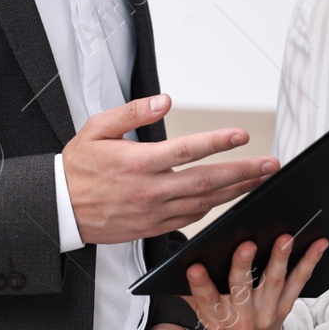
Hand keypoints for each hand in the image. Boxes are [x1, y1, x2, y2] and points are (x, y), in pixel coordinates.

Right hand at [63, 94, 278, 244]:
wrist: (60, 208)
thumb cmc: (78, 167)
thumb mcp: (97, 128)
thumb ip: (133, 112)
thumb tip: (164, 101)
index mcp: (138, 163)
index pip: (186, 150)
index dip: (218, 142)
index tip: (242, 135)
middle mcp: (149, 190)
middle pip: (206, 181)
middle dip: (242, 173)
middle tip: (269, 166)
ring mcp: (153, 213)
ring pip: (204, 203)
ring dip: (235, 191)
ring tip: (259, 180)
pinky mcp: (153, 228)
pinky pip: (190, 218)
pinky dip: (212, 207)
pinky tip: (227, 197)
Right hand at [180, 233, 328, 329]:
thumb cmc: (223, 321)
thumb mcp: (202, 313)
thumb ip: (193, 290)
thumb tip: (183, 257)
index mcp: (216, 317)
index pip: (205, 300)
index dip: (199, 284)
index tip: (193, 267)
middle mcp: (242, 317)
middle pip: (241, 290)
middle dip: (243, 267)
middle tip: (246, 245)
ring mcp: (266, 313)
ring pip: (274, 283)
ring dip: (280, 259)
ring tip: (285, 238)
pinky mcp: (285, 307)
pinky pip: (298, 283)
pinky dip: (309, 262)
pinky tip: (318, 245)